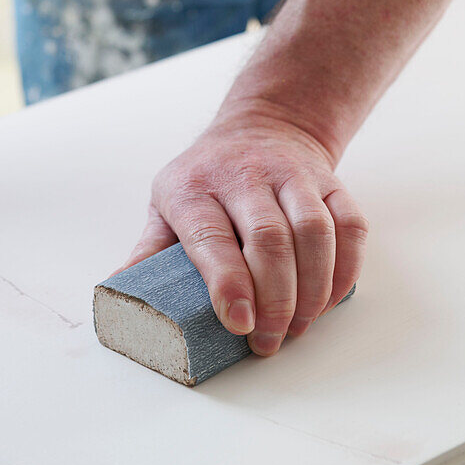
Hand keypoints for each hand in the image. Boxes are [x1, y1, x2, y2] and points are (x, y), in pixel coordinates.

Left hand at [114, 101, 367, 355]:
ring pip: (314, 232)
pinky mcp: (330, 182)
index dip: (228, 284)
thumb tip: (114, 292)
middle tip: (269, 339)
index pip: (212, 236)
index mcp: (195, 186)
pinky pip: (350, 226)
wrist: (263, 125)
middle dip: (274, 299)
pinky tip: (329, 300)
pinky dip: (345, 270)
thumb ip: (149, 251)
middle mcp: (245, 175)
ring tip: (299, 326)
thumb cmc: (206, 178)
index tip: (238, 324)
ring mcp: (293, 175)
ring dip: (311, 289)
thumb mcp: (166, 203)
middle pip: (269, 239)